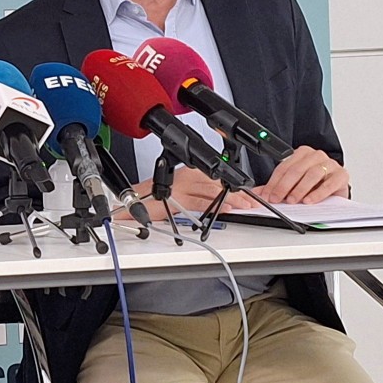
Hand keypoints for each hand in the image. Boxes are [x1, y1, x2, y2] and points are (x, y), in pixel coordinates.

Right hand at [133, 166, 258, 220]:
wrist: (132, 202)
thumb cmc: (152, 199)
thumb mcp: (179, 194)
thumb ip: (196, 195)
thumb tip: (216, 203)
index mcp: (187, 173)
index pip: (215, 179)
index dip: (232, 187)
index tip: (246, 194)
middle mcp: (185, 178)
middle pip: (216, 185)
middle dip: (236, 194)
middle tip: (251, 203)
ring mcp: (180, 188)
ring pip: (212, 192)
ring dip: (230, 200)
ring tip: (243, 206)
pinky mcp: (176, 199)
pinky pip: (200, 202)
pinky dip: (214, 206)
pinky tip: (226, 209)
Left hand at [258, 146, 349, 204]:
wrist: (336, 188)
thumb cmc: (314, 184)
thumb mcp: (293, 185)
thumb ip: (276, 187)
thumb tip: (258, 195)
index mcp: (301, 154)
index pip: (284, 167)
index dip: (273, 183)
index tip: (267, 196)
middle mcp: (316, 156)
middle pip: (296, 170)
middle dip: (284, 186)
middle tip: (277, 199)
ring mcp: (330, 164)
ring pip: (312, 174)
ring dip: (300, 188)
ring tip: (293, 200)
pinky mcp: (342, 175)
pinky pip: (330, 183)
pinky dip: (318, 193)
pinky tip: (310, 200)